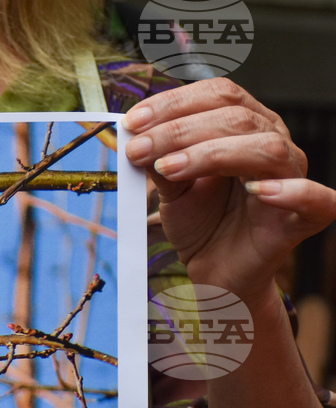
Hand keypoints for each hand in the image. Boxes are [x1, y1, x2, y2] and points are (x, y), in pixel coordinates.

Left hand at [124, 78, 335, 304]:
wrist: (214, 269)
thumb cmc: (200, 222)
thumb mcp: (171, 188)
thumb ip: (159, 161)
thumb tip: (136, 136)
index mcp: (244, 126)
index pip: (218, 95)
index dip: (174, 103)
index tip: (133, 121)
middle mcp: (273, 143)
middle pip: (236, 117)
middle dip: (179, 130)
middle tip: (138, 149)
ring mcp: (292, 177)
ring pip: (267, 148)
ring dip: (211, 154)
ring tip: (169, 169)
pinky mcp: (304, 217)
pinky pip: (317, 198)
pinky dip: (291, 191)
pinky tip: (256, 191)